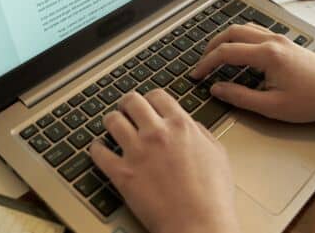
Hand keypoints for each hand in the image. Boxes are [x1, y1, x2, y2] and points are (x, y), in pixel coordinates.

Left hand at [89, 90, 238, 232]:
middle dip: (127, 104)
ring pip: (112, 121)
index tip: (148, 103)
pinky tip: (99, 149)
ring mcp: (137, 152)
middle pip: (131, 102)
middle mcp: (156, 133)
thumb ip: (202, 134)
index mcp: (181, 126)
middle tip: (126, 109)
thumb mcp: (218, 154)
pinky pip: (99, 153)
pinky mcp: (122, 173)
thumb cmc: (212, 196)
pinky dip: (97, 149)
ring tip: (112, 126)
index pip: (157, 96)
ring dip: (111, 121)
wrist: (199, 224)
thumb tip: (192, 126)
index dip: (150, 98)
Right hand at [190, 23, 314, 122]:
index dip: (206, 63)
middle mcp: (272, 41)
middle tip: (202, 63)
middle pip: (231, 32)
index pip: (226, 52)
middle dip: (212, 46)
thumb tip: (217, 89)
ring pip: (244, 28)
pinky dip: (241, 38)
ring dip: (226, 39)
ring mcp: (280, 38)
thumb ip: (240, 97)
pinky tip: (240, 52)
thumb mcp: (272, 107)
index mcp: (266, 55)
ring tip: (216, 55)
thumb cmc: (312, 101)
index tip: (196, 75)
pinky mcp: (286, 42)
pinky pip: (256, 32)